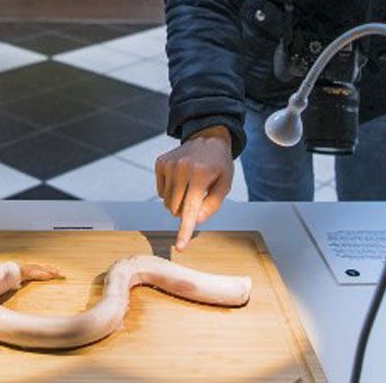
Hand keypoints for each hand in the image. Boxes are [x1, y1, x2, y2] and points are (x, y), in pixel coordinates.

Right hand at [155, 128, 233, 250]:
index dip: (184, 230)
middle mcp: (181, 169)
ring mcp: (168, 165)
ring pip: (166, 202)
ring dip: (177, 201)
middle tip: (197, 196)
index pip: (190, 209)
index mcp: (200, 175)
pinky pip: (160, 191)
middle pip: (175, 209)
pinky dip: (170, 191)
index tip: (180, 247)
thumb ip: (211, 205)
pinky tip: (180, 180)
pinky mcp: (160, 163)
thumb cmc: (219, 165)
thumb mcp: (224, 185)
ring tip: (189, 186)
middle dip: (185, 210)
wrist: (208, 138)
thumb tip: (194, 220)